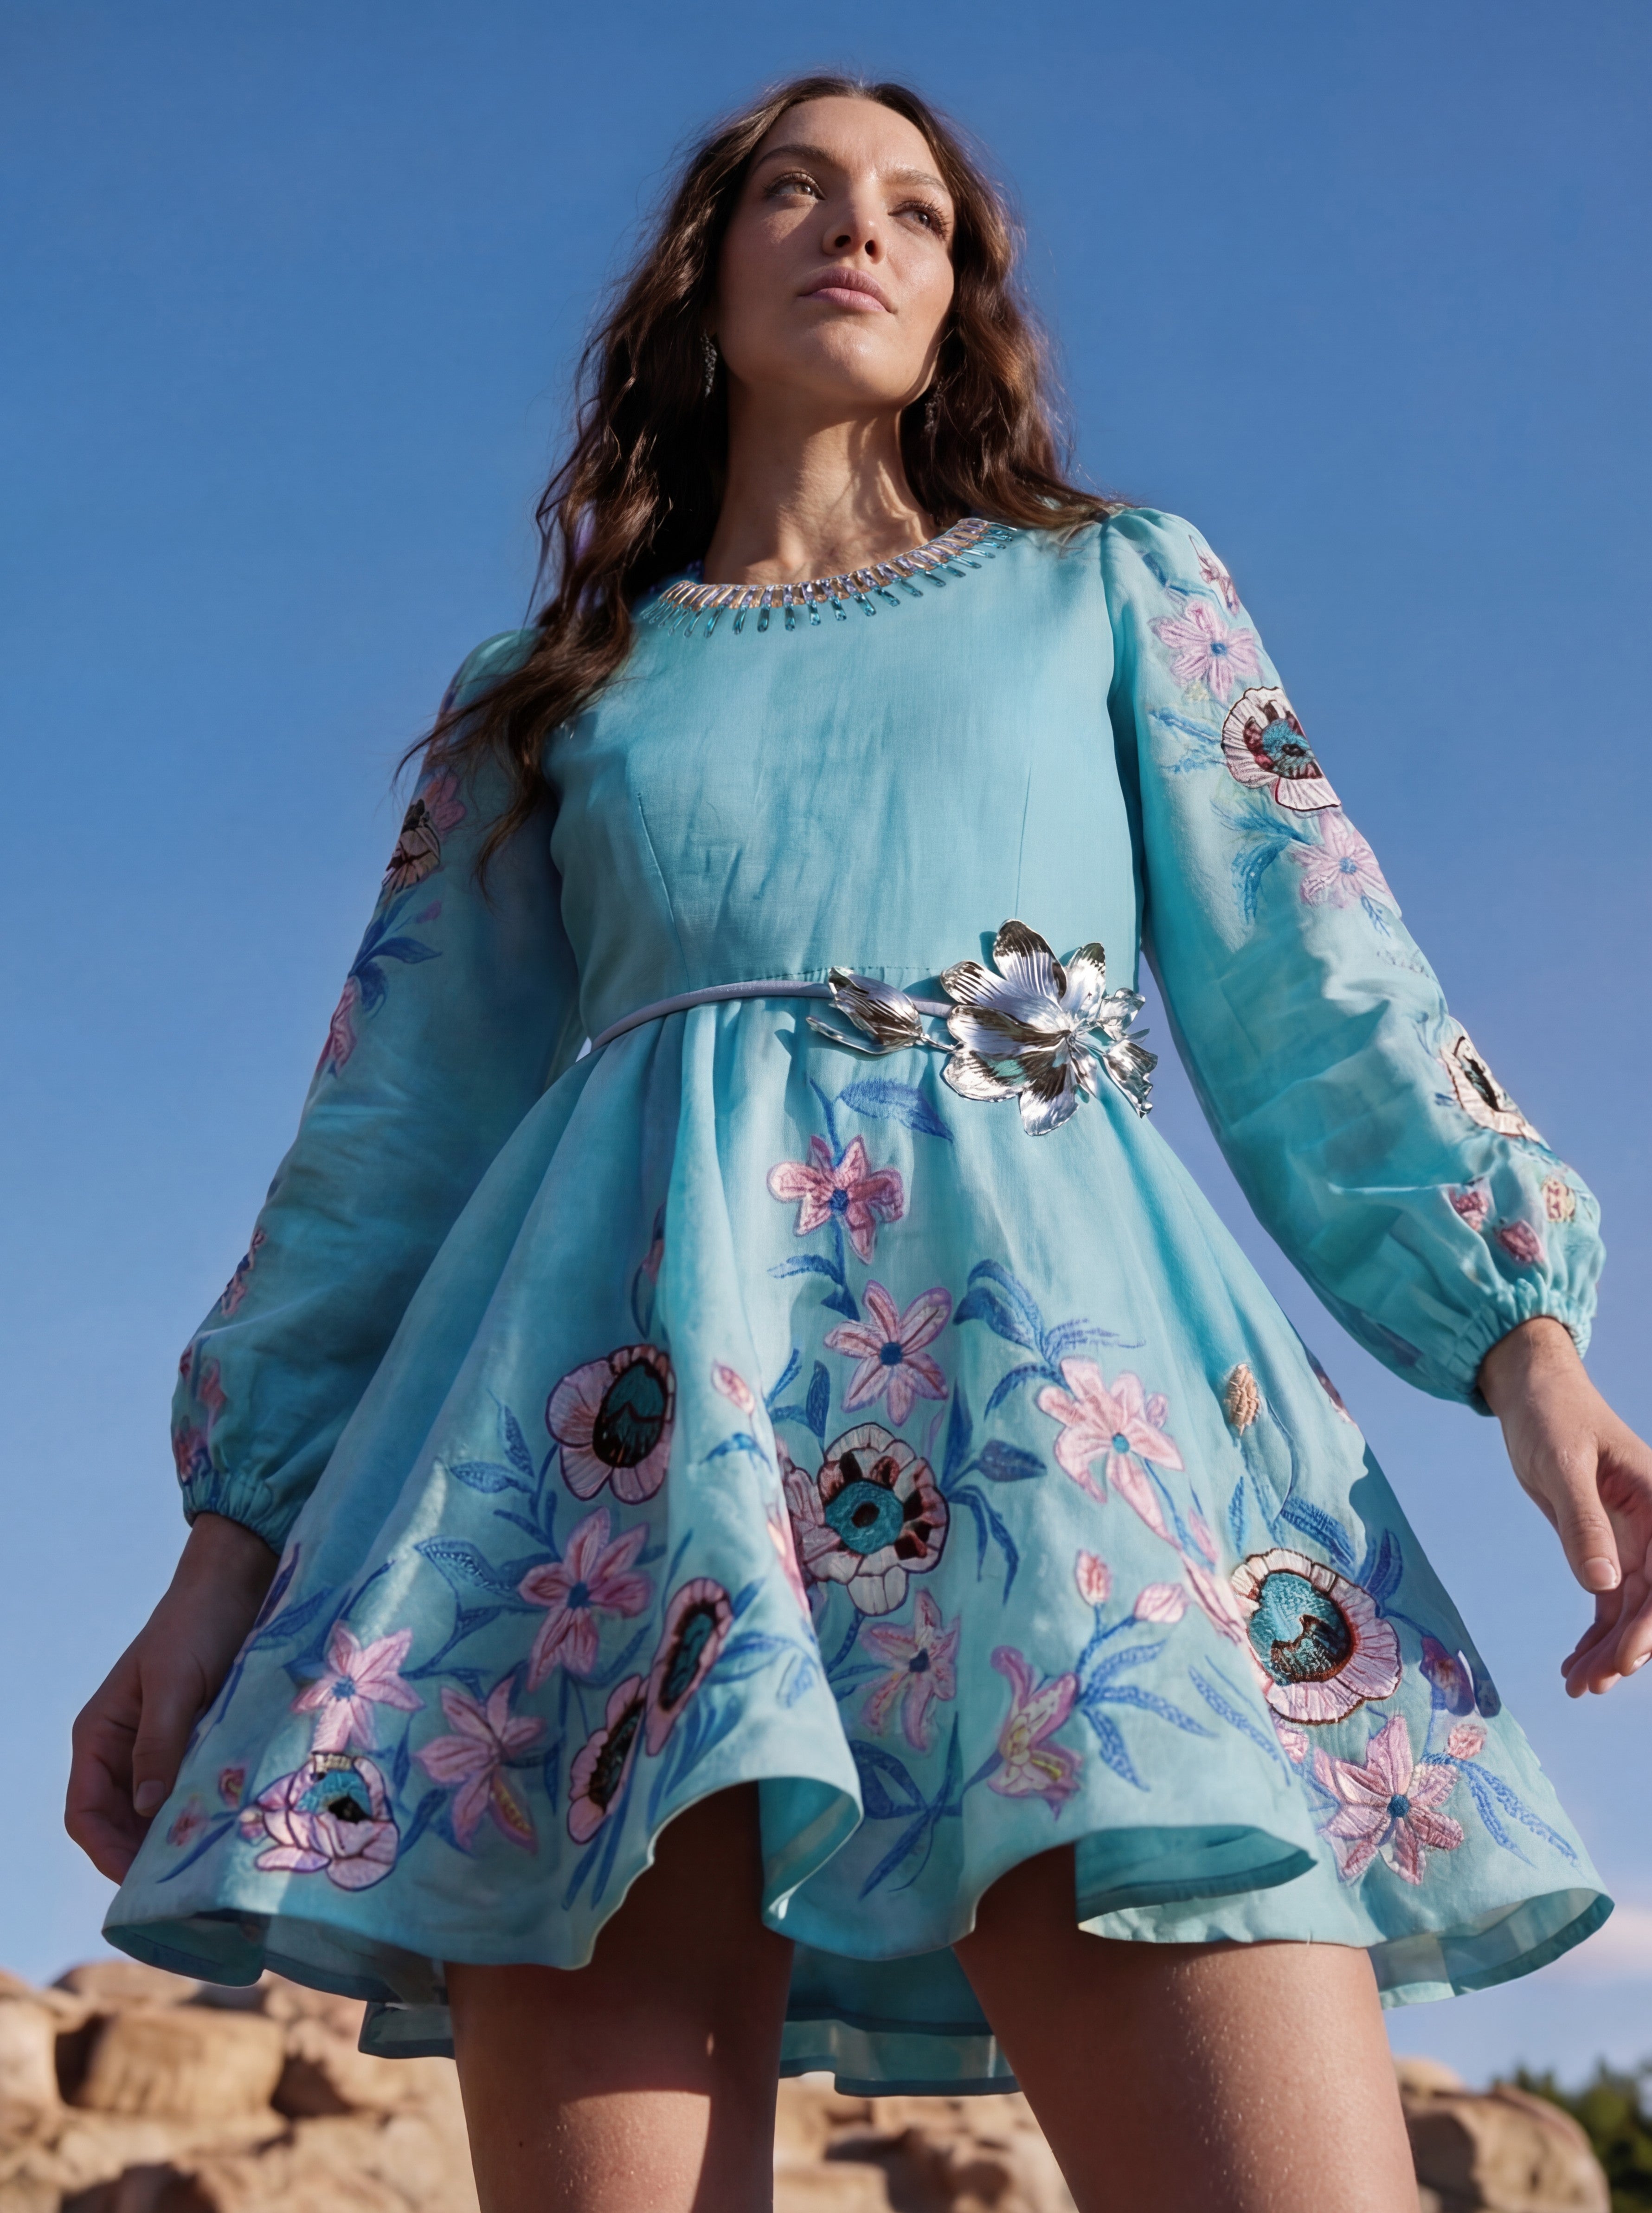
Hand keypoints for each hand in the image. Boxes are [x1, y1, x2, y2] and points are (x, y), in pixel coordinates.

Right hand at [66, 1512, 277, 1881]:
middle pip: (122, 1824)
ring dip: (179, 1837)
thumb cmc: (198, 1624)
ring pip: (158, 1814)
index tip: (143, 1879)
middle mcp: (124, 1750)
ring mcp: (162, 1749)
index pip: (86, 1813)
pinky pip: (191, 1790)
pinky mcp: (199, 1743)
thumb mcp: (175, 1681)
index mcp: (99, 1735)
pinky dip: (204, 1811)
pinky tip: (231, 1827)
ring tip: (211, 1862)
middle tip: (187, 1884)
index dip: (107, 1851)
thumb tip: (146, 1809)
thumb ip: (159, 1743)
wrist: (239, 1582)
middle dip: (147, 1855)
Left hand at [1479, 1317, 1651, 1696]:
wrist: (1532, 1391)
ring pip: (1630, 1607)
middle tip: (1592, 1685)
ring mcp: (1632, 1538)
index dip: (1651, 1623)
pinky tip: (1575, 1663)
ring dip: (1609, 1648)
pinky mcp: (1604, 1544)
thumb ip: (1584, 1523)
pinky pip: (1609, 1599)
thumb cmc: (1552, 1415)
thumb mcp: (1562, 1464)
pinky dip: (1594, 1632)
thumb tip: (1604, 1585)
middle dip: (1628, 1647)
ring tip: (1577, 1686)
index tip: (1626, 1659)